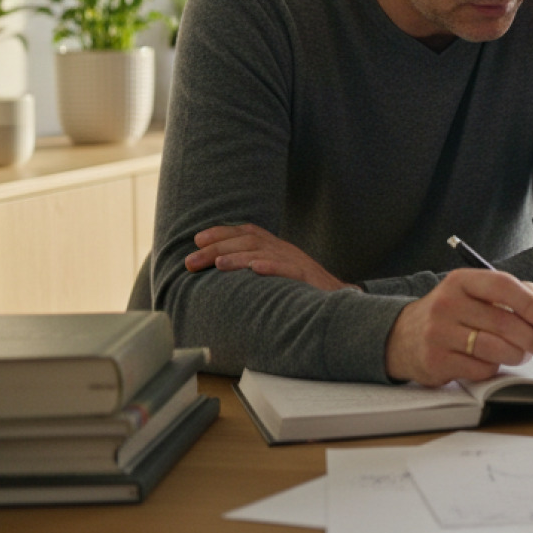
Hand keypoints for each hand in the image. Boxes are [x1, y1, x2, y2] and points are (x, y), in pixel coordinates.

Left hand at [187, 223, 353, 292]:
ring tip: (216, 264)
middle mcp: (285, 250)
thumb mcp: (278, 274)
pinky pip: (289, 269)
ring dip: (237, 257)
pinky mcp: (308, 278)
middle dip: (216, 248)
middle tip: (191, 261)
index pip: (246, 231)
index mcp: (277, 248)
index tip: (197, 240)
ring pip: (263, 253)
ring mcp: (297, 263)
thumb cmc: (304, 291)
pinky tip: (256, 269)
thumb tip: (220, 270)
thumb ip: (257, 267)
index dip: (221, 232)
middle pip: (247, 241)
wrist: (342, 300)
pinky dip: (271, 267)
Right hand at [385, 269, 532, 386]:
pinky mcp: (435, 361)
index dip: (529, 302)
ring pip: (493, 348)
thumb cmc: (452, 314)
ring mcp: (438, 334)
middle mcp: (446, 304)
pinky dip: (493, 369)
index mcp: (460, 281)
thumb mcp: (477, 295)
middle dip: (532, 337)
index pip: (501, 285)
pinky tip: (491, 363)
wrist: (401, 337)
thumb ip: (515, 295)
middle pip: (502, 322)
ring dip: (516, 355)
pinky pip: (479, 369)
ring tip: (522, 355)